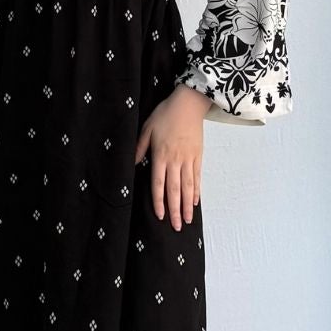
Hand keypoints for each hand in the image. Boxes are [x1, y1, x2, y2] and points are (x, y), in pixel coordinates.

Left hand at [136, 85, 211, 228]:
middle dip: (175, 210)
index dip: (159, 201)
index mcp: (161, 155)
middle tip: (177, 227)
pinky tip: (194, 202)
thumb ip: (139, 148)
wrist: (189, 103)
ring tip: (188, 220)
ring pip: (188, 187)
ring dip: (187, 205)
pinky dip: (196, 191)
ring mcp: (188, 159)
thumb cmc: (165, 114)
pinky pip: (197, 177)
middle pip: (175, 190)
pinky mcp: (198, 156)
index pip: (159, 183)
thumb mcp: (147, 128)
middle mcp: (175, 160)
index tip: (159, 216)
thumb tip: (132, 164)